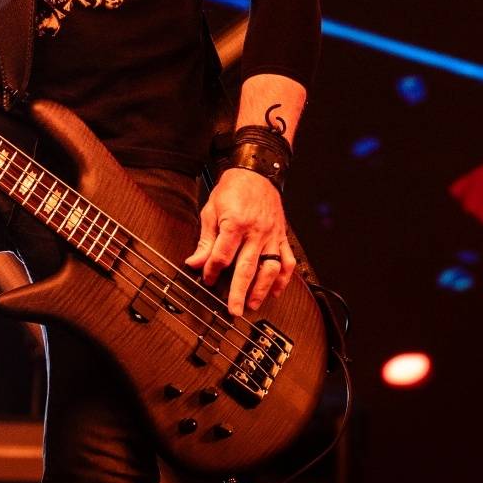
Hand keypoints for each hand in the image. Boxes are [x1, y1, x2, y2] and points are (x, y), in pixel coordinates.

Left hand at [186, 168, 295, 316]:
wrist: (256, 172)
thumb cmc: (232, 189)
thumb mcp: (211, 210)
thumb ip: (206, 240)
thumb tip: (194, 263)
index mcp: (236, 223)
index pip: (222, 255)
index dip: (212, 270)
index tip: (206, 279)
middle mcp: (256, 231)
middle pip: (247, 268)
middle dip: (239, 292)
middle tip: (234, 310)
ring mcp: (272, 235)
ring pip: (270, 268)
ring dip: (262, 289)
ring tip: (253, 304)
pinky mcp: (282, 236)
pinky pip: (288, 260)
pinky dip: (283, 278)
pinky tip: (275, 290)